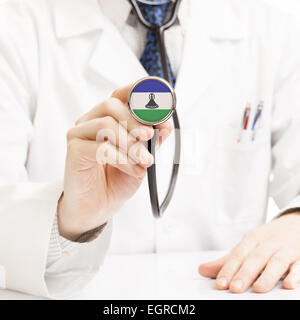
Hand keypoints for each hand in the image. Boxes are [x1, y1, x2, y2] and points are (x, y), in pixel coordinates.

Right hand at [58, 85, 171, 240]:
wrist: (98, 206)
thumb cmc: (117, 179)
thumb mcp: (141, 157)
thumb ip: (151, 140)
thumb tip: (165, 124)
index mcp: (106, 118)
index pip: (119, 95)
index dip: (137, 92)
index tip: (156, 102)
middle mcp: (91, 121)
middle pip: (111, 105)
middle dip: (136, 121)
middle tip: (150, 136)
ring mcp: (79, 135)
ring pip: (106, 124)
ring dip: (131, 144)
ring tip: (144, 161)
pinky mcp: (74, 151)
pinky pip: (101, 148)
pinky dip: (123, 159)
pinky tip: (133, 170)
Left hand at [198, 213, 299, 292]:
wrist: (296, 221)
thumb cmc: (269, 237)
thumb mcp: (248, 245)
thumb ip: (227, 260)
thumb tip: (202, 270)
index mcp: (252, 239)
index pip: (238, 254)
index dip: (228, 269)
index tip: (220, 283)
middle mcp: (268, 242)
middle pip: (255, 258)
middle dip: (245, 273)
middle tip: (235, 288)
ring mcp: (285, 248)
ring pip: (276, 261)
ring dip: (267, 275)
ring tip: (258, 289)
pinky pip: (298, 265)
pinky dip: (295, 274)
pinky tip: (289, 284)